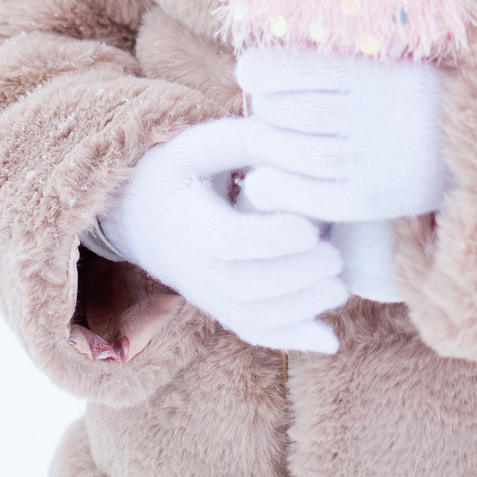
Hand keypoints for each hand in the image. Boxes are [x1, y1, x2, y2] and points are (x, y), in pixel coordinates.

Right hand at [94, 116, 347, 353]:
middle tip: (336, 257)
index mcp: (188, 222)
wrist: (136, 215)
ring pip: (250, 316)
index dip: (269, 239)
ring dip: (299, 310)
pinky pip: (252, 331)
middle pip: (243, 286)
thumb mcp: (199, 145)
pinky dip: (291, 339)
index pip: (227, 240)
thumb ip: (245, 140)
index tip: (310, 227)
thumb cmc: (176, 170)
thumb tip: (294, 136)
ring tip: (340, 288)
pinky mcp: (220, 307)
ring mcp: (206, 293)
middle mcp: (194, 267)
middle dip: (294, 277)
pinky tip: (330, 340)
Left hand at [236, 49, 448, 222]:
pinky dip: (279, 191)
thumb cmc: (433, 88)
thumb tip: (302, 18)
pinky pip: (313, 199)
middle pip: (292, 111)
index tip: (248, 69)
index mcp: (383, 72)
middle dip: (262, 107)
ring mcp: (376, 162)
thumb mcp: (409, 48)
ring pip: (297, 154)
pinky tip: (262, 182)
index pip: (300, 68)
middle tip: (259, 106)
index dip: (261, 69)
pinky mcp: (375, 201)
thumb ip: (363, 33)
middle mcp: (379, 116)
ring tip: (261, 138)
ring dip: (265, 145)